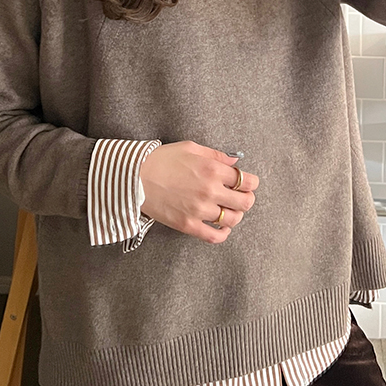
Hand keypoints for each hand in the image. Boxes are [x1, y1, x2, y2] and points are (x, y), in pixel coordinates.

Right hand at [139, 141, 258, 244]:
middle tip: (241, 197)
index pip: (246, 181)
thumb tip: (234, 162)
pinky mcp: (188, 225)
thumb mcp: (191, 148)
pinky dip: (223, 234)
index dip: (251, 183)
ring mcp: (199, 210)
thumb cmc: (161, 159)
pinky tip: (221, 228)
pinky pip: (214, 237)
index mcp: (212, 170)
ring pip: (232, 219)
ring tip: (228, 211)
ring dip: (235, 215)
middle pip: (245, 202)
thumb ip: (216, 155)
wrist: (134, 177)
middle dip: (247, 199)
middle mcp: (209, 191)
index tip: (247, 184)